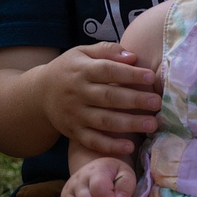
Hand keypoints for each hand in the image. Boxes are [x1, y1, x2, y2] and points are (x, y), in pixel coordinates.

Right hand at [39, 43, 160, 158]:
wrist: (39, 93)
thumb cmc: (69, 70)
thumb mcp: (82, 52)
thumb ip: (106, 50)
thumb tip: (133, 57)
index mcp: (81, 70)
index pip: (108, 71)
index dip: (129, 74)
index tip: (150, 76)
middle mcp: (77, 93)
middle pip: (109, 97)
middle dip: (135, 100)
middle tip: (157, 102)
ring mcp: (75, 114)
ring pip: (104, 121)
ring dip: (129, 124)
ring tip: (152, 124)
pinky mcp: (73, 132)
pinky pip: (93, 141)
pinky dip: (110, 146)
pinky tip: (129, 146)